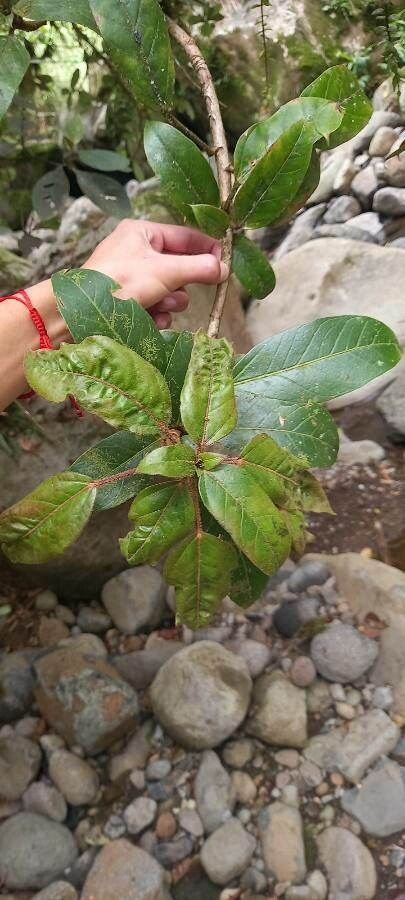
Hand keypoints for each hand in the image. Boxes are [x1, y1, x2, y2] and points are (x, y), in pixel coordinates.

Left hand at [83, 219, 228, 328]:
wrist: (78, 315)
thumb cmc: (118, 283)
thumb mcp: (165, 272)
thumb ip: (198, 268)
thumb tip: (224, 268)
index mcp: (142, 233)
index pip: (185, 236)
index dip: (207, 248)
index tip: (225, 263)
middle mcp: (136, 252)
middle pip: (179, 266)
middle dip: (182, 283)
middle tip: (182, 289)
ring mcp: (132, 277)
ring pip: (169, 289)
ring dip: (171, 301)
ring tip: (159, 306)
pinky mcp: (128, 300)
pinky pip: (156, 305)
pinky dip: (158, 313)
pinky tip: (151, 319)